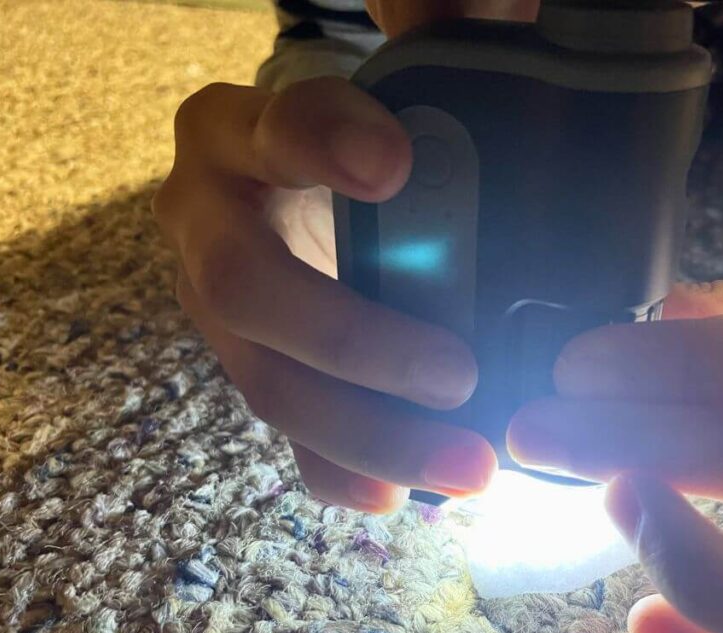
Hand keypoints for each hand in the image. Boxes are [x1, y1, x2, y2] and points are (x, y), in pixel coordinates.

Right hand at [154, 78, 497, 512]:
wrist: (289, 194)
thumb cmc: (350, 134)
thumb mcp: (377, 83)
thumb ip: (432, 41)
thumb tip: (517, 16)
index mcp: (232, 132)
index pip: (274, 128)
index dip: (323, 146)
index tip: (394, 165)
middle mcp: (206, 225)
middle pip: (255, 294)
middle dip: (353, 343)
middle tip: (458, 373)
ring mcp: (221, 316)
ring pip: (271, 385)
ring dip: (364, 433)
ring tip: (464, 464)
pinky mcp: (254, 372)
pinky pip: (284, 435)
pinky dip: (340, 469)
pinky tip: (398, 494)